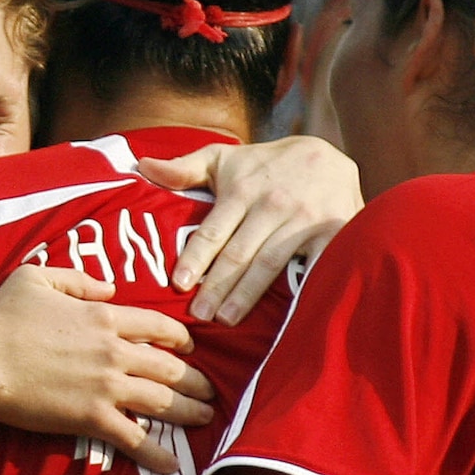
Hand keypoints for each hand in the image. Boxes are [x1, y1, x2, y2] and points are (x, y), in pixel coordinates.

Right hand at [0, 265, 214, 474]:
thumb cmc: (0, 318)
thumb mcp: (35, 278)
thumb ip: (77, 280)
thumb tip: (109, 288)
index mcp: (104, 315)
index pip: (158, 325)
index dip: (180, 336)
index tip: (190, 346)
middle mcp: (115, 350)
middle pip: (170, 365)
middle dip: (196, 378)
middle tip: (209, 389)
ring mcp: (107, 386)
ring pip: (163, 400)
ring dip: (189, 411)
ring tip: (205, 418)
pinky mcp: (93, 418)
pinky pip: (135, 438)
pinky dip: (157, 454)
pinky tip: (173, 465)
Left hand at [138, 136, 361, 324]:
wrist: (330, 156)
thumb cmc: (266, 165)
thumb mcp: (225, 158)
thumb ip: (184, 167)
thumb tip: (142, 166)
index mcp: (243, 189)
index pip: (214, 230)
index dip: (196, 257)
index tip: (179, 283)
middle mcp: (272, 204)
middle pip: (239, 253)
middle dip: (217, 286)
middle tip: (200, 316)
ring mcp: (304, 220)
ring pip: (270, 263)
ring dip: (247, 294)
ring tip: (227, 319)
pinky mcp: (332, 233)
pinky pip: (313, 265)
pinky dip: (300, 288)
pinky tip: (283, 312)